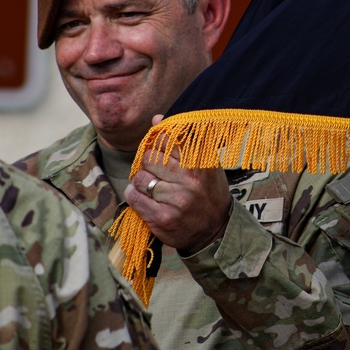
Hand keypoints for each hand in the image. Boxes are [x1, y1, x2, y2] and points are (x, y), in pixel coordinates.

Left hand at [123, 115, 231, 253]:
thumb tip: (156, 118)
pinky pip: (135, 198)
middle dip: (147, 165)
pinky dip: (133, 195)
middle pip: (149, 159)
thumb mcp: (203, 163)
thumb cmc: (208, 192)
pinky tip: (142, 196)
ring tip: (150, 186)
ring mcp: (176, 201)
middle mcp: (189, 181)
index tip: (158, 152)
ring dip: (140, 182)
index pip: (165, 140)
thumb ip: (181, 140)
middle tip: (154, 172)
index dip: (157, 145)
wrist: (216, 232)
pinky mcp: (163, 219)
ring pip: (140, 178)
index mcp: (199, 163)